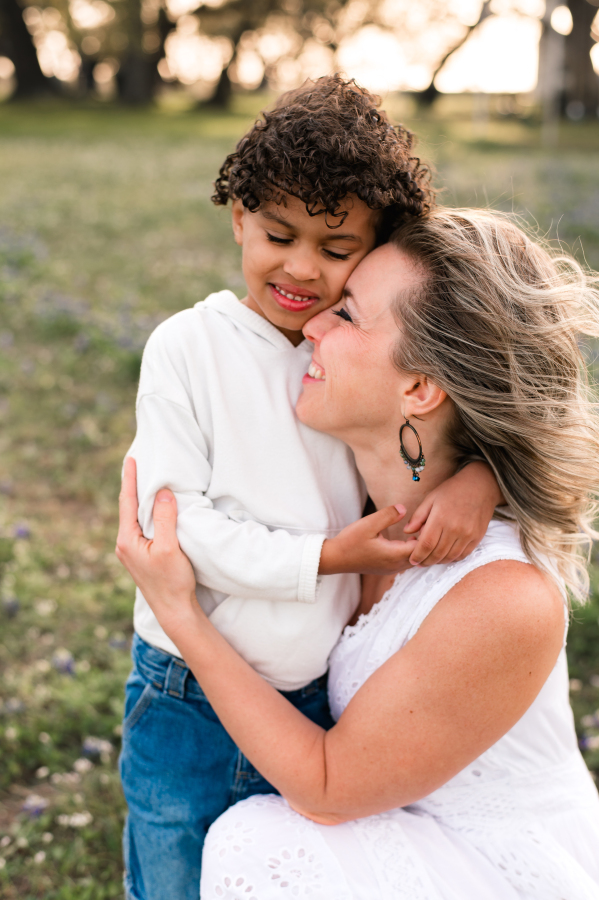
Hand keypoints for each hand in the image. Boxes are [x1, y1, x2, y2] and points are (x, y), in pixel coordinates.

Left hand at [116, 457, 199, 640]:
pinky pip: (141, 526)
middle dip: (132, 485)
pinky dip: (146, 512)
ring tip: (144, 480)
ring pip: (134, 517)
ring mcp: (132, 551)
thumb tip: (162, 492)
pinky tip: (153, 508)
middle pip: (128, 507)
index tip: (131, 459)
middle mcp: (125, 544)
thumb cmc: (172, 581)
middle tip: (135, 463)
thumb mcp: (170, 547)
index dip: (130, 479)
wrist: (174, 611)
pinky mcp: (141, 556)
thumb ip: (165, 519)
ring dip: (139, 499)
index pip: (127, 502)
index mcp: (127, 540)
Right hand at [319, 505, 417, 574]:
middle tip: (425, 525)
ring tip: (417, 531)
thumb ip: (388, 515)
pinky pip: (405, 562)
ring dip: (417, 547)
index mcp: (394, 555)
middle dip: (425, 541)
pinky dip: (410, 552)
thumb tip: (404, 509)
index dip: (426, 534)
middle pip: (421, 556)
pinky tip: (406, 540)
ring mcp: (391, 569)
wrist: (334, 559)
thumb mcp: (369, 524)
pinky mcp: (386, 569)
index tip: (426, 521)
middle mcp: (396, 566)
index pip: (421, 547)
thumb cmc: (350, 541)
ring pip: (414, 560)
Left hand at [403, 461, 502, 566]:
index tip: (412, 560)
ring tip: (430, 560)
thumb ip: (418, 516)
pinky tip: (445, 556)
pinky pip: (463, 555)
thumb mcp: (431, 498)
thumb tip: (407, 532)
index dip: (417, 556)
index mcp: (440, 518)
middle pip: (437, 554)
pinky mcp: (477, 537)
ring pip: (450, 557)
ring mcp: (468, 534)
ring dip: (438, 562)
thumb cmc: (452, 490)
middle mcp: (455, 529)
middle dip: (426, 562)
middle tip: (419, 563)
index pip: (426, 544)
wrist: (480, 486)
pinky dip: (452, 559)